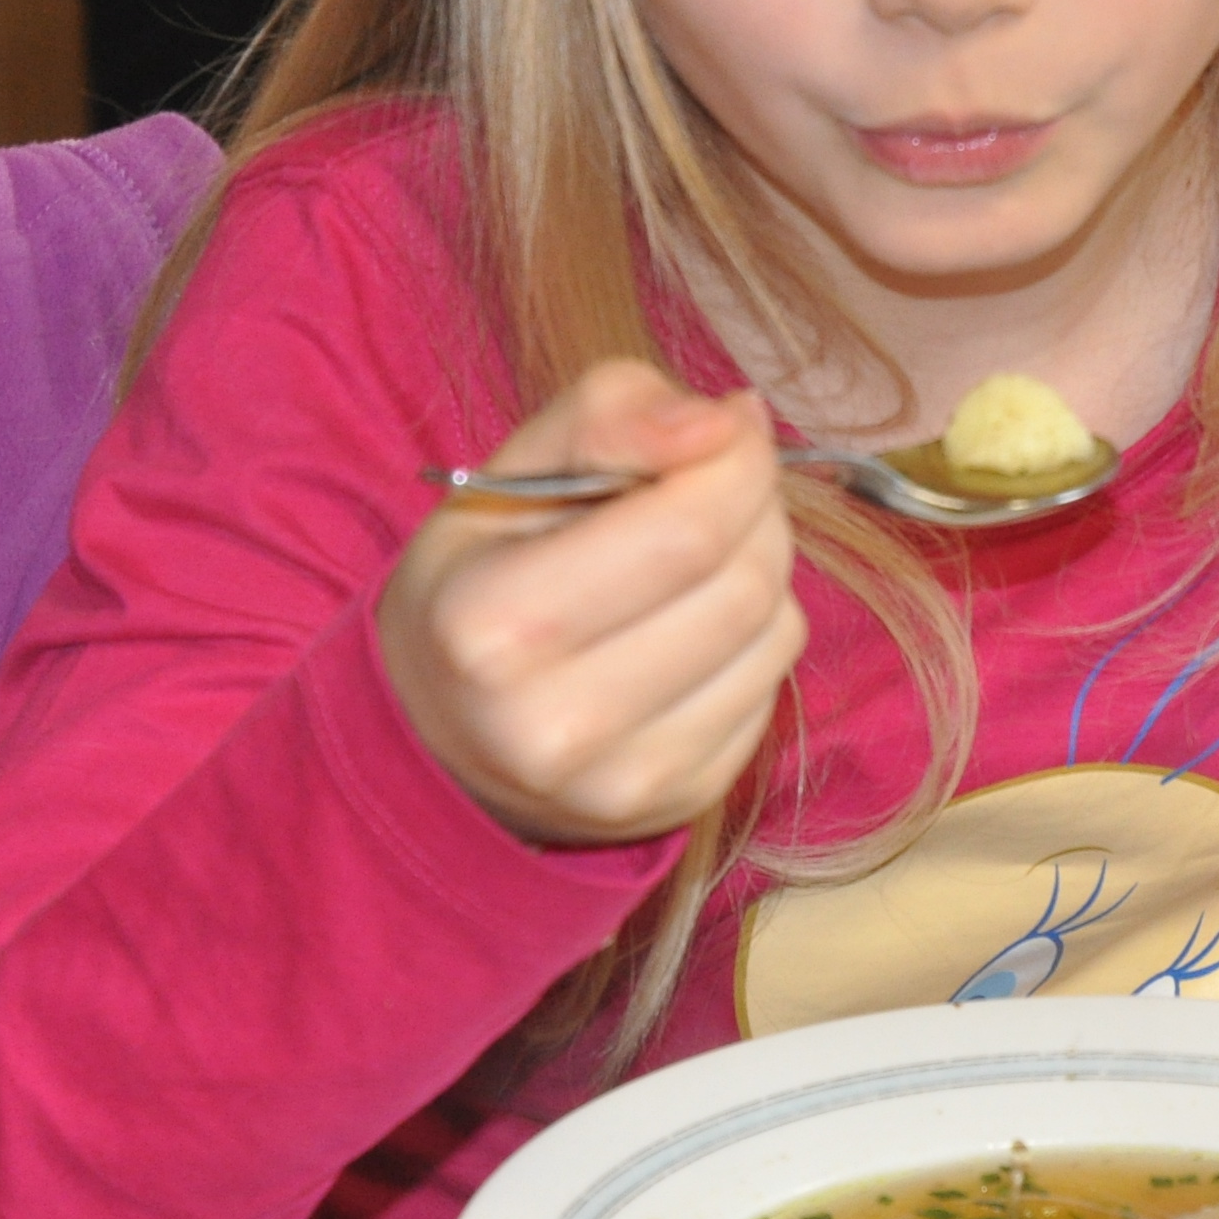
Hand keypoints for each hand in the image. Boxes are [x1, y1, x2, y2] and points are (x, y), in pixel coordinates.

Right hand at [383, 359, 809, 843]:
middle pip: (743, 581)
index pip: (685, 530)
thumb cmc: (481, 577)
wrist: (443, 731)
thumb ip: (609, 414)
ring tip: (693, 557)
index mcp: (489, 625)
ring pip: (776, 632)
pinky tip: (690, 628)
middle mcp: (552, 725)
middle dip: (752, 507)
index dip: (736, 460)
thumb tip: (726, 421)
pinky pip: (773, 686)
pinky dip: (753, 636)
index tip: (728, 429)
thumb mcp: (509, 471)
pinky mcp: (680, 803)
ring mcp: (622, 781)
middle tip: (712, 485)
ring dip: (762, 569)